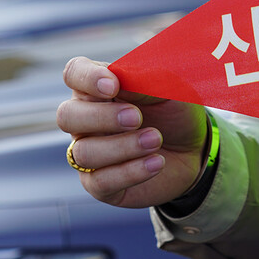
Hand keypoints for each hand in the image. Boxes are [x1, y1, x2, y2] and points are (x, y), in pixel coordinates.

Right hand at [58, 57, 207, 208]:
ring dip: (123, 146)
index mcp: (97, 88)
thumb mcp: (168, 90)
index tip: (113, 86)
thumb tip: (120, 78)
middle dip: (100, 117)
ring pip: (83, 152)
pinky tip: (157, 162)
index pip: (74, 74)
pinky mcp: (99, 185)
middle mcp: (85, 120)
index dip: (87, 78)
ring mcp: (89, 153)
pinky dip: (131, 171)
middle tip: (136, 118)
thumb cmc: (173, 112)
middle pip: (66, 116)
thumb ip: (143, 81)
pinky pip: (100, 182)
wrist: (193, 151)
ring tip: (155, 140)